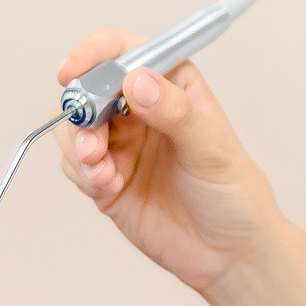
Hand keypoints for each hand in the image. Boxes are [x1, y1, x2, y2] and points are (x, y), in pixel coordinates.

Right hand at [54, 28, 287, 294]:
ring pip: (75, 128)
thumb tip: (136, 80)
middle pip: (88, 90)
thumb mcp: (212, 148)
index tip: (72, 72)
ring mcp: (121, 145)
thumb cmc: (234, 193)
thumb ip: (174, 112)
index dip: (94, 54)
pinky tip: (108, 188)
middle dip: (80, 112)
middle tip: (92, 142)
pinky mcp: (106, 180)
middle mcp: (141, 110)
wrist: (229, 254)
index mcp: (172, 86)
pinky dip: (83, 174)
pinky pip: (76, 165)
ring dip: (78, 146)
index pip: (124, 52)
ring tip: (100, 171)